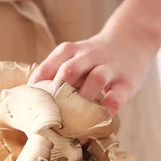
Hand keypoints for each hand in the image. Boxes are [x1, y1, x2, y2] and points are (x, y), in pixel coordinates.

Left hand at [27, 25, 158, 114]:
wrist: (132, 39)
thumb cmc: (94, 58)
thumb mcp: (73, 58)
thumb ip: (55, 76)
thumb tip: (33, 105)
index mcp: (68, 51)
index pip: (47, 69)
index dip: (36, 90)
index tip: (29, 108)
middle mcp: (87, 56)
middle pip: (68, 72)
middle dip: (58, 94)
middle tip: (49, 116)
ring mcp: (109, 67)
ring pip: (95, 80)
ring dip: (84, 100)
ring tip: (74, 121)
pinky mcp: (127, 81)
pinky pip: (118, 94)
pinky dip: (110, 106)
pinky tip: (102, 117)